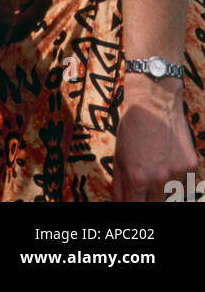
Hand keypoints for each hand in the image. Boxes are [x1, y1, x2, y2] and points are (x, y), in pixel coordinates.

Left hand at [112, 80, 196, 201]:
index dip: (132, 205)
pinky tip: (168, 159)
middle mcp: (159, 179)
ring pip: (171, 196)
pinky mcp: (190, 166)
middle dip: (147, 198)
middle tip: (144, 181)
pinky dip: (177, 178)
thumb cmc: (132, 126)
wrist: (155, 102)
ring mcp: (177, 173)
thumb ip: (119, 185)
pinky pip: (184, 183)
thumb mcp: (118, 155)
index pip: (135, 207)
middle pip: (154, 206)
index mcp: (137, 177)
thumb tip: (119, 204)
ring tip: (156, 165)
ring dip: (163, 188)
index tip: (133, 200)